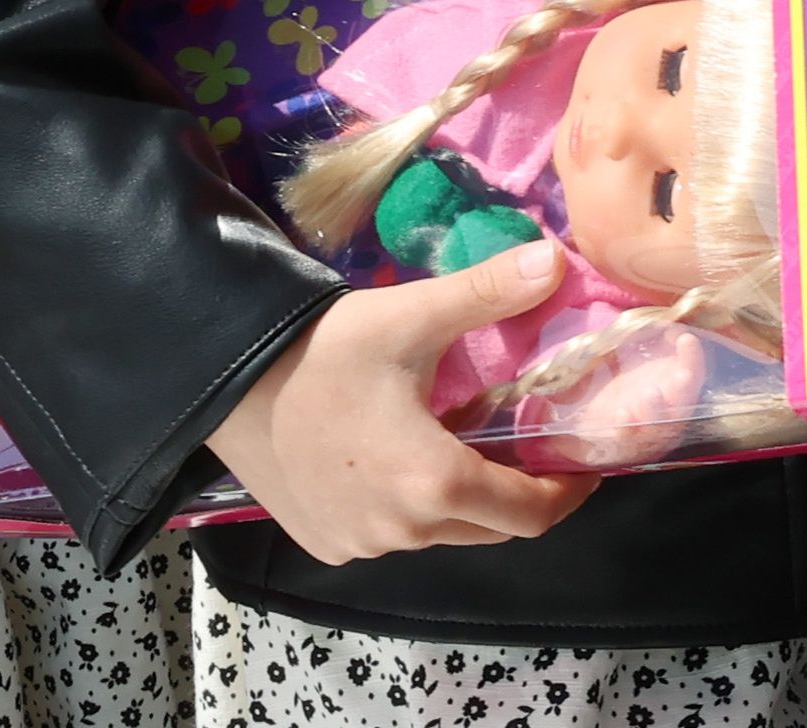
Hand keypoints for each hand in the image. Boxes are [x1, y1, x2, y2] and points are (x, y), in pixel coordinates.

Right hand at [206, 243, 601, 565]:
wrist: (224, 380)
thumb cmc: (324, 350)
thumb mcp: (410, 317)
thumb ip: (487, 293)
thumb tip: (554, 260)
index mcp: (434, 485)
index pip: (531, 514)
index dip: (567, 492)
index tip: (582, 463)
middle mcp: (403, 534)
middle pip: (489, 529)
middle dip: (518, 492)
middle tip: (526, 442)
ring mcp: (360, 546)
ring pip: (440, 534)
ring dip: (461, 499)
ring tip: (462, 441)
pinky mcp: (327, 544)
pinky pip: (392, 537)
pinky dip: (410, 508)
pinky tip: (398, 459)